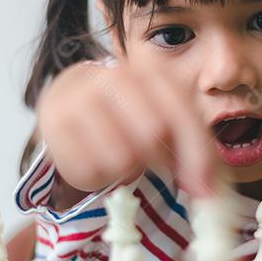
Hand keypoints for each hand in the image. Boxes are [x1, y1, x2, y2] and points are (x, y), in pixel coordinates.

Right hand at [36, 60, 219, 197]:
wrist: (72, 100)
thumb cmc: (130, 115)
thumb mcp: (167, 119)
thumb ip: (194, 148)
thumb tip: (208, 190)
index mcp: (148, 69)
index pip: (181, 113)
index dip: (197, 154)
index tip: (205, 189)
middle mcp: (112, 76)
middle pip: (151, 135)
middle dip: (160, 161)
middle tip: (157, 166)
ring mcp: (78, 98)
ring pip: (120, 158)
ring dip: (128, 169)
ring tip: (123, 156)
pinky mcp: (54, 124)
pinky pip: (89, 170)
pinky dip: (99, 175)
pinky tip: (98, 158)